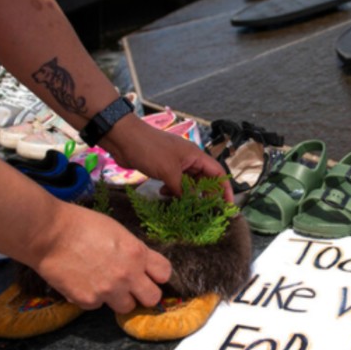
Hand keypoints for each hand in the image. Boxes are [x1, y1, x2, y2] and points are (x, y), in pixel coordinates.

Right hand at [28, 202, 171, 312]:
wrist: (48, 233)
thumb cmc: (81, 225)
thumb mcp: (118, 232)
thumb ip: (134, 251)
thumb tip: (141, 265)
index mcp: (137, 253)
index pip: (164, 274)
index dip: (157, 275)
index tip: (149, 275)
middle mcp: (127, 275)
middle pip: (152, 298)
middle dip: (143, 293)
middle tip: (131, 287)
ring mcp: (108, 290)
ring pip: (127, 307)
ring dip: (118, 299)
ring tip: (104, 284)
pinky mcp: (88, 301)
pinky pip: (98, 306)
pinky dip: (92, 298)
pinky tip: (82, 282)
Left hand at [101, 117, 233, 202]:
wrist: (123, 138)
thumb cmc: (149, 149)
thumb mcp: (169, 171)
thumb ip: (182, 189)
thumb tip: (191, 203)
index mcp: (195, 155)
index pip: (218, 173)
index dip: (225, 189)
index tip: (228, 205)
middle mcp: (189, 159)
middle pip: (204, 179)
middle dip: (205, 194)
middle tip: (206, 211)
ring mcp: (175, 163)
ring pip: (188, 183)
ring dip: (186, 194)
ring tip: (183, 205)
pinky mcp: (163, 168)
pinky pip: (174, 182)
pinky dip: (172, 190)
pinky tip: (164, 194)